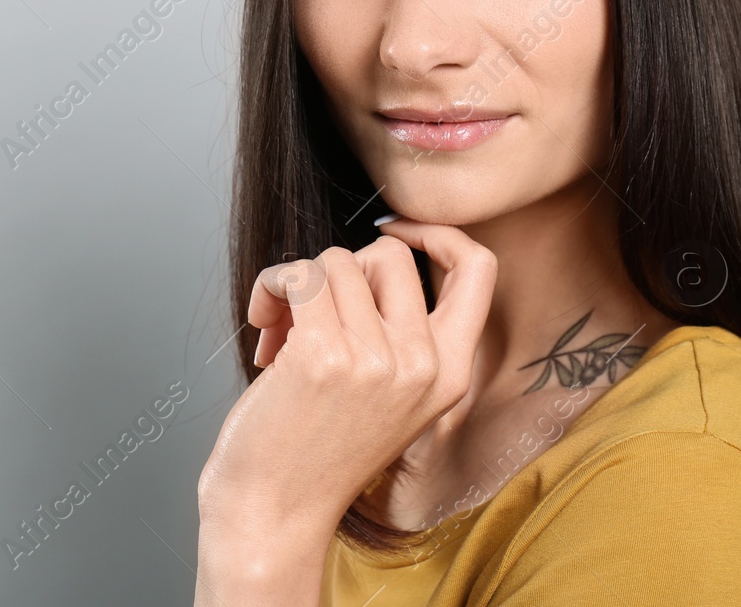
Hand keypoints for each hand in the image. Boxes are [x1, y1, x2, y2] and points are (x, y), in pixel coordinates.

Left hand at [194, 219, 496, 601]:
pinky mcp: (325, 354)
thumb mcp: (385, 393)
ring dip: (294, 286)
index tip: (392, 229)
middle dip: (340, 271)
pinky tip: (261, 328)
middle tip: (310, 317)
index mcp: (449, 374)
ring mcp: (378, 360)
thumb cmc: (315, 449)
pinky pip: (297, 274)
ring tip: (280, 336)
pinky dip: (270, 286)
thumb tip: (359, 260)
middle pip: (386, 254)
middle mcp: (423, 365)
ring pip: (333, 261)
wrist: (274, 512)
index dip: (437, 233)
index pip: (479, 270)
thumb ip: (395, 333)